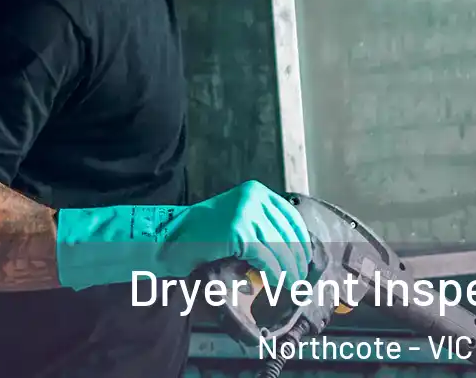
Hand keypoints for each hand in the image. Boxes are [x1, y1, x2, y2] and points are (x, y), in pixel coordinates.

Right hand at [163, 181, 313, 284]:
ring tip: (292, 285)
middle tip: (300, 278)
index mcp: (255, 192)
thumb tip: (293, 250)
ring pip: (280, 248)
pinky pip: (267, 258)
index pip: (289, 217)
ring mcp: (246, 213)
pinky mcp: (239, 231)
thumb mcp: (236, 221)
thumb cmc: (202, 236)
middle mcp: (253, 197)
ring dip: (288, 270)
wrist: (169, 241)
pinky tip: (276, 283)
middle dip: (297, 258)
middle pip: (287, 233)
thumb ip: (261, 227)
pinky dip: (275, 273)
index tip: (305, 258)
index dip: (301, 240)